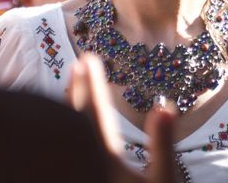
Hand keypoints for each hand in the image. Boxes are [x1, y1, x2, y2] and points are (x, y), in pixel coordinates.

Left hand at [68, 54, 176, 182]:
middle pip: (75, 118)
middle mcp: (83, 161)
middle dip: (78, 88)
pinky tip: (68, 123)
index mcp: (106, 158)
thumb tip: (165, 107)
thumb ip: (163, 146)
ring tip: (72, 85)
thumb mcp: (162, 182)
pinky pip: (62, 146)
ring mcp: (72, 170)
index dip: (92, 83)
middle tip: (78, 63)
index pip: (96, 112)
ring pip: (64, 132)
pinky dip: (64, 127)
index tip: (89, 57)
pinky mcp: (67, 176)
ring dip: (69, 105)